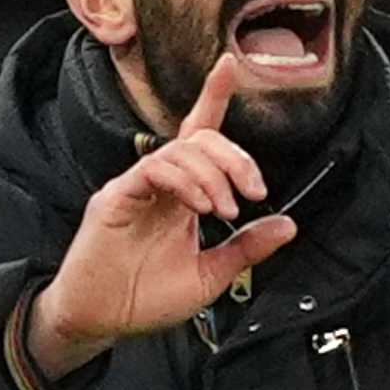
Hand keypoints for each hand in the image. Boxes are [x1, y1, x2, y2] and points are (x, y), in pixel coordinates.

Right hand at [27, 54, 297, 378]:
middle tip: (255, 190)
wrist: (100, 323)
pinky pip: (154, 170)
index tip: (230, 66)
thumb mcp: (210, 275)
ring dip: (213, 174)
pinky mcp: (115, 198)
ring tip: (226, 208)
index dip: (214, 98)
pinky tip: (200, 206)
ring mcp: (134, 187)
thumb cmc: (145, 299)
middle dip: (234, 156)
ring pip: (180, 150)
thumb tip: (289, 225)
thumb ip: (246, 248)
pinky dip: (184, 182)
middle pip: (198, 139)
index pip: (200, 136)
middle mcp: (158, 183)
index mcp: (181, 195)